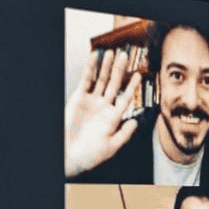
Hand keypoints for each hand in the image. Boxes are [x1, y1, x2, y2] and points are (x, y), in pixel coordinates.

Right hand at [65, 48, 140, 176]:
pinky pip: (86, 81)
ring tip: (113, 53)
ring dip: (106, 66)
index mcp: (113, 117)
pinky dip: (91, 68)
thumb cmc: (89, 155)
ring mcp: (91, 102)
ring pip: (101, 79)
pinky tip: (95, 58)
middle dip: (120, 70)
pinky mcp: (79, 99)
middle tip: (126, 56)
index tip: (140, 75)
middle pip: (114, 84)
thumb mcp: (112, 146)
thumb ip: (125, 134)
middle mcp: (103, 107)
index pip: (126, 98)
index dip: (133, 86)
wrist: (69, 156)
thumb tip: (136, 122)